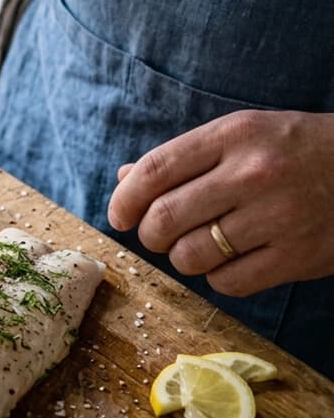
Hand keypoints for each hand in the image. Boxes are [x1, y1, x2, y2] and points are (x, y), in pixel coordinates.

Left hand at [108, 110, 333, 295]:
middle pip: (164, 218)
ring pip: (190, 256)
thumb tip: (124, 179)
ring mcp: (278, 217)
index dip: (124, 200)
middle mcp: (253, 174)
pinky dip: (218, 278)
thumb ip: (182, 157)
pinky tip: (231, 260)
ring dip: (182, 258)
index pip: (154, 171)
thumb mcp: (242, 135)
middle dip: (149, 234)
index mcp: (234, 135)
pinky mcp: (299, 256)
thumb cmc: (295, 150)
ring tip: (199, 246)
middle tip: (158, 235)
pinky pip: (227, 283)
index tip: (119, 215)